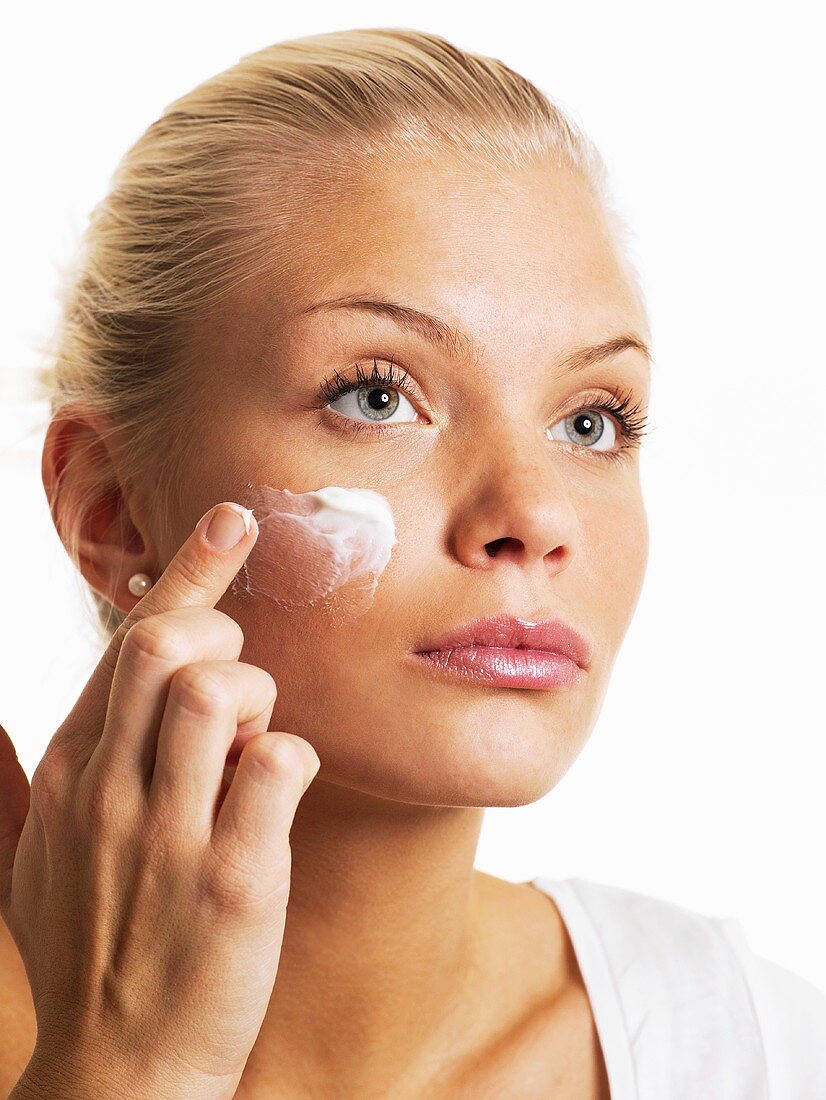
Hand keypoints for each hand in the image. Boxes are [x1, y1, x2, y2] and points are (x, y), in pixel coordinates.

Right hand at [0, 501, 319, 1098]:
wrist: (118, 1074)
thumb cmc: (92, 953)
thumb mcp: (27, 865)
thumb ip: (12, 788)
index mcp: (68, 772)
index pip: (129, 642)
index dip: (189, 573)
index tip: (233, 522)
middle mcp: (108, 792)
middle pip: (168, 646)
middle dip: (223, 637)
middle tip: (238, 686)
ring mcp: (169, 835)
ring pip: (221, 692)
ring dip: (258, 701)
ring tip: (250, 748)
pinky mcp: (234, 879)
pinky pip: (279, 763)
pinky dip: (293, 759)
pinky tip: (278, 792)